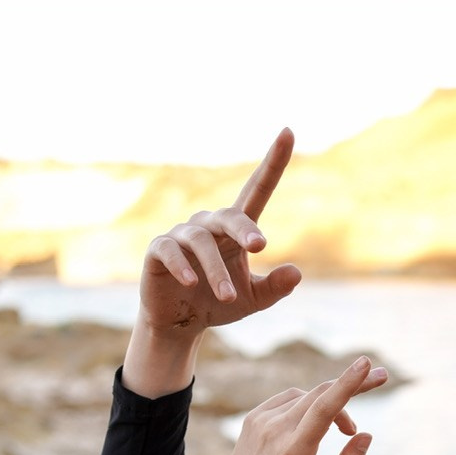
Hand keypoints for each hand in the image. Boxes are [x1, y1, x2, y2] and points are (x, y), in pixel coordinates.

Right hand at [138, 128, 300, 338]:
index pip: (257, 190)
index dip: (273, 163)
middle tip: (259, 247)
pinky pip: (170, 250)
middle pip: (229, 216)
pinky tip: (190, 282)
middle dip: (244, 229)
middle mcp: (209, 225)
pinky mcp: (159, 250)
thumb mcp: (253, 300)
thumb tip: (296, 273)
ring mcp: (182, 235)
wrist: (180, 322)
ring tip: (228, 297)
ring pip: (202, 242)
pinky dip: (182, 265)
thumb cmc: (219, 302)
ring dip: (217, 271)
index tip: (288, 132)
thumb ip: (274, 287)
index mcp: (235, 230)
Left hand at [185, 358, 387, 454]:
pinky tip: (315, 425)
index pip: (323, 410)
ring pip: (308, 396)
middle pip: (321, 395)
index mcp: (293, 454)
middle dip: (353, 384)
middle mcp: (275, 432)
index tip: (365, 364)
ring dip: (331, 406)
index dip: (346, 384)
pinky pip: (292, 398)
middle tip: (380, 378)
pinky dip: (310, 405)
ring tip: (343, 429)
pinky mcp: (255, 415)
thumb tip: (366, 435)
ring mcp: (261, 420)